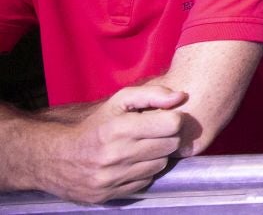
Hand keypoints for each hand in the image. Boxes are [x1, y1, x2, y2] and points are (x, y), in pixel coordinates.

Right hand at [44, 85, 187, 204]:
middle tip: (156, 133)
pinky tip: (132, 163)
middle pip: (170, 145)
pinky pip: (146, 181)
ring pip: (160, 164)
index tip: (165, 118)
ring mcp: (113, 178)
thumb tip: (181, 97)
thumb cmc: (94, 125)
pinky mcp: (110, 194)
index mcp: (119, 128)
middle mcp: (116, 155)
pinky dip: (144, 172)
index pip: (172, 124)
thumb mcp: (119, 101)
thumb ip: (152, 94)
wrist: (56, 158)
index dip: (174, 119)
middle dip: (167, 137)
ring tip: (143, 148)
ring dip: (157, 155)